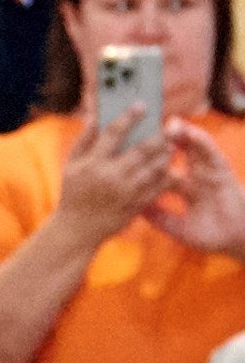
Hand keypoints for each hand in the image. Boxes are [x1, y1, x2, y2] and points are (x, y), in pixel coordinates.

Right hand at [55, 105, 174, 250]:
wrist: (77, 231)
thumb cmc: (73, 193)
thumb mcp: (70, 165)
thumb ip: (83, 140)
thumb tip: (95, 116)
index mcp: (93, 164)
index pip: (114, 133)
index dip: (129, 117)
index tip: (142, 105)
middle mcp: (111, 176)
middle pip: (142, 149)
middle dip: (159, 134)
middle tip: (170, 123)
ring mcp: (126, 192)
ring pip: (154, 167)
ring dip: (165, 153)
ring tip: (171, 143)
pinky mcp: (136, 205)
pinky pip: (157, 186)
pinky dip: (165, 174)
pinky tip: (167, 165)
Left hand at [145, 123, 244, 259]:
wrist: (237, 239)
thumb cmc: (209, 235)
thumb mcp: (176, 228)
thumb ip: (157, 217)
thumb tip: (133, 207)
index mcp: (180, 189)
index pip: (159, 170)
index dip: (146, 160)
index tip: (128, 149)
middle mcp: (192, 176)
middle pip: (174, 155)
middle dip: (160, 142)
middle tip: (145, 128)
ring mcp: (207, 172)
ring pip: (191, 148)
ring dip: (181, 135)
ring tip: (167, 123)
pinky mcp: (222, 171)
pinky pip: (211, 153)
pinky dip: (201, 141)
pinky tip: (190, 132)